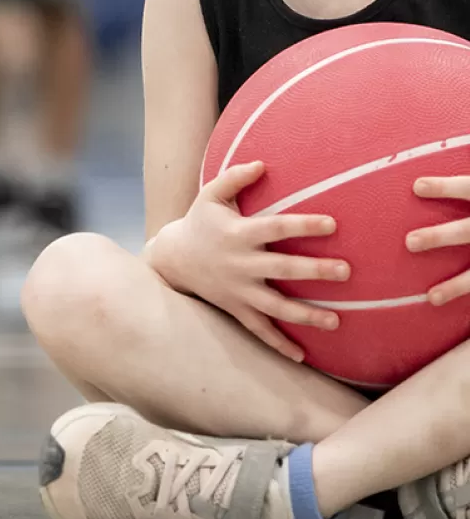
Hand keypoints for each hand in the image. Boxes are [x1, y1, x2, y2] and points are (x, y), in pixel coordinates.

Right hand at [151, 161, 348, 362]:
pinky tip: (302, 355)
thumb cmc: (199, 222)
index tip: (332, 223)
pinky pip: (259, 330)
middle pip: (282, 269)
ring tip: (336, 320)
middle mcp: (241, 264)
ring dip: (305, 315)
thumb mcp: (210, 195)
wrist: (173, 259)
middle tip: (346, 271)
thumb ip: (234, 177)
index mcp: (239, 233)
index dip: (303, 226)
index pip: (276, 227)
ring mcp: (239, 290)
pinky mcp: (236, 309)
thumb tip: (262, 163)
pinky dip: (278, 344)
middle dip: (314, 271)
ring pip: (276, 306)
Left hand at [407, 177, 469, 304]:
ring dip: (458, 286)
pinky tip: (466, 319)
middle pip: (468, 231)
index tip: (417, 186)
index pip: (469, 189)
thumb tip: (426, 181)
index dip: (446, 187)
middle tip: (409, 242)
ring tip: (432, 298)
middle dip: (440, 237)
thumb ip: (469, 191)